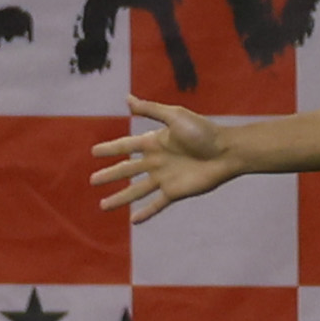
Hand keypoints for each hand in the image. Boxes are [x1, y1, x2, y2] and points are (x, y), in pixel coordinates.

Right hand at [88, 95, 235, 219]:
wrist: (227, 151)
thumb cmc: (204, 131)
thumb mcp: (175, 116)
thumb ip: (151, 110)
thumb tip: (127, 99)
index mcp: (154, 142)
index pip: (126, 146)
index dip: (110, 149)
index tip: (94, 152)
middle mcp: (156, 161)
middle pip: (126, 170)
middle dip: (109, 175)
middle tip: (92, 181)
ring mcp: (164, 178)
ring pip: (136, 190)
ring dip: (119, 198)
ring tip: (103, 206)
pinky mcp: (175, 192)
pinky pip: (156, 204)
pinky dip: (145, 212)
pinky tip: (134, 220)